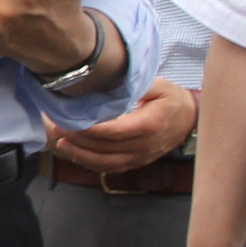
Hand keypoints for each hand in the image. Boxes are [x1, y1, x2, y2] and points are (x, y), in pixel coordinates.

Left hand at [48, 78, 197, 173]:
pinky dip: (91, 163)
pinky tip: (75, 154)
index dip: (91, 129)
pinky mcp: (137, 163)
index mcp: (150, 125)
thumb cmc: (171, 99)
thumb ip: (136, 84)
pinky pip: (111, 168)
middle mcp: (146, 146)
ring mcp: (141, 158)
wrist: (189, 119)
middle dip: (78, 139)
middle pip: (106, 148)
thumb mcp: (159, 85)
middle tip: (56, 126)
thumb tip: (110, 78)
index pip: (116, 131)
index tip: (70, 121)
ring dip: (80, 155)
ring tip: (60, 141)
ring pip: (106, 163)